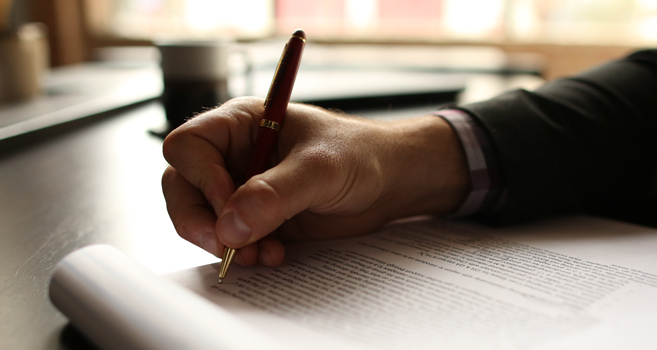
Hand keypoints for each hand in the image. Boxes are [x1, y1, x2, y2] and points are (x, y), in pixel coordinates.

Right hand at [162, 97, 468, 266]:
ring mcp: (242, 188)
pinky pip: (229, 239)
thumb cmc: (361, 155)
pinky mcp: (256, 218)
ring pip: (201, 218)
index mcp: (241, 124)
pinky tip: (272, 256)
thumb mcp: (321, 168)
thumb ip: (277, 193)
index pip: (188, 147)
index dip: (202, 179)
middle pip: (183, 187)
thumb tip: (231, 225)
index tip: (230, 208)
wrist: (389, 184)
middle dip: (200, 221)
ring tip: (260, 254)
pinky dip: (242, 253)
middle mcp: (234, 155)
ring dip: (223, 243)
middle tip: (228, 246)